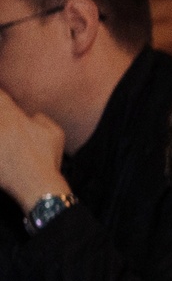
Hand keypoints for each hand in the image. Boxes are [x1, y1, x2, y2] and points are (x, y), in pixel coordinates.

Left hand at [0, 86, 67, 212]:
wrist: (36, 185)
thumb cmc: (47, 160)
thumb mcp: (55, 133)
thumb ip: (41, 118)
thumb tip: (31, 116)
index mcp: (14, 118)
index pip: (0, 96)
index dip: (0, 95)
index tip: (2, 98)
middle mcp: (0, 126)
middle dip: (0, 115)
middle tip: (9, 130)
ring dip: (1, 132)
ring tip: (6, 140)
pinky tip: (2, 151)